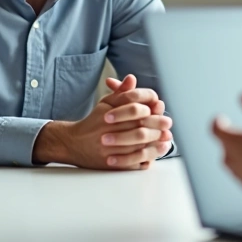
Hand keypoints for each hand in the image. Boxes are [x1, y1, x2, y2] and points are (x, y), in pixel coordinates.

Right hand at [33, 74, 172, 169]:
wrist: (73, 143)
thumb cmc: (94, 122)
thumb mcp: (105, 103)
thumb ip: (121, 93)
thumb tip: (132, 78)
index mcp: (109, 114)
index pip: (135, 109)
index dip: (150, 108)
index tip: (161, 107)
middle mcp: (109, 132)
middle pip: (139, 128)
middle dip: (157, 125)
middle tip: (168, 123)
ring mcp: (110, 149)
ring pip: (138, 146)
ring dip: (155, 142)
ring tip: (165, 139)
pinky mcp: (111, 163)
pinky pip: (132, 162)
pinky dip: (147, 158)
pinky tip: (155, 153)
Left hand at [212, 94, 241, 198]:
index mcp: (232, 142)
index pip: (215, 129)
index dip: (217, 122)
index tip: (222, 118)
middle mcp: (230, 160)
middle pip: (224, 146)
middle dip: (230, 138)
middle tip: (241, 133)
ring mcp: (238, 175)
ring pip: (232, 162)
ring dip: (239, 153)